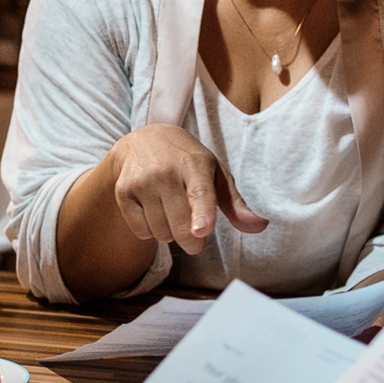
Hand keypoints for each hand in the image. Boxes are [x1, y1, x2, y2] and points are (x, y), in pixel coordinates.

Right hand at [108, 124, 267, 254]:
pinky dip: (150, 231)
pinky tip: (153, 211)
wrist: (143, 141)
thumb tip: (260, 226)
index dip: (202, 214)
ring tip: (172, 213)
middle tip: (197, 233)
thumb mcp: (215, 175)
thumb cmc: (188, 162)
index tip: (202, 230)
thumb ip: (236, 204)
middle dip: (192, 241)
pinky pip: (141, 232)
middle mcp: (165, 171)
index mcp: (195, 164)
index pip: (199, 193)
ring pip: (161, 233)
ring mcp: (141, 181)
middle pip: (181, 227)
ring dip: (170, 234)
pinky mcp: (123, 192)